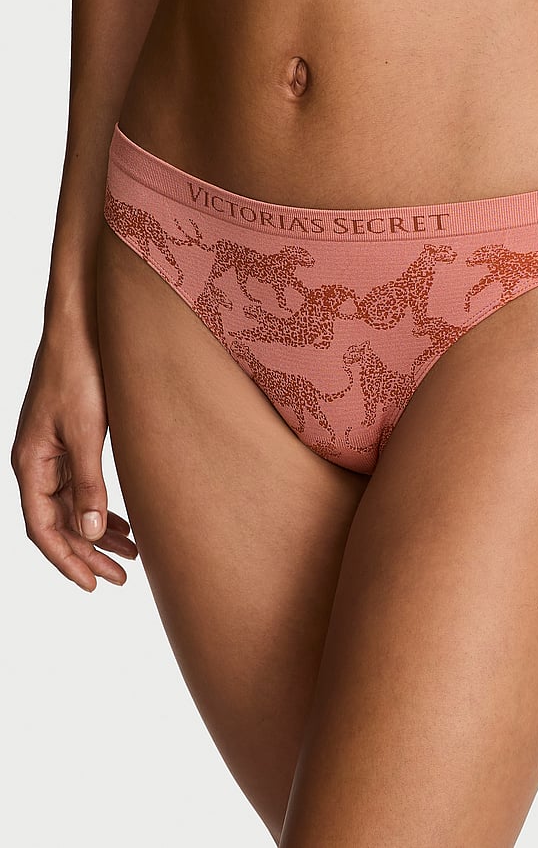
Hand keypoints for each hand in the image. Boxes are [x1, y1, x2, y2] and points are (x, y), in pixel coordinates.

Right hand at [10, 328, 137, 591]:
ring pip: (72, 506)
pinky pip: (81, 486)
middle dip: (88, 554)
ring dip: (99, 532)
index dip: (67, 560)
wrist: (82, 327)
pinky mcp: (71, 439)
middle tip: (120, 578)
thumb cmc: (79, 372)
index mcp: (31, 463)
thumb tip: (92, 533)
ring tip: (133, 554)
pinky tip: (123, 521)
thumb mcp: (87, 431)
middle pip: (58, 523)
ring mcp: (53, 451)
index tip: (93, 585)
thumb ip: (89, 483)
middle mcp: (36, 462)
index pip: (42, 529)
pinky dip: (101, 506)